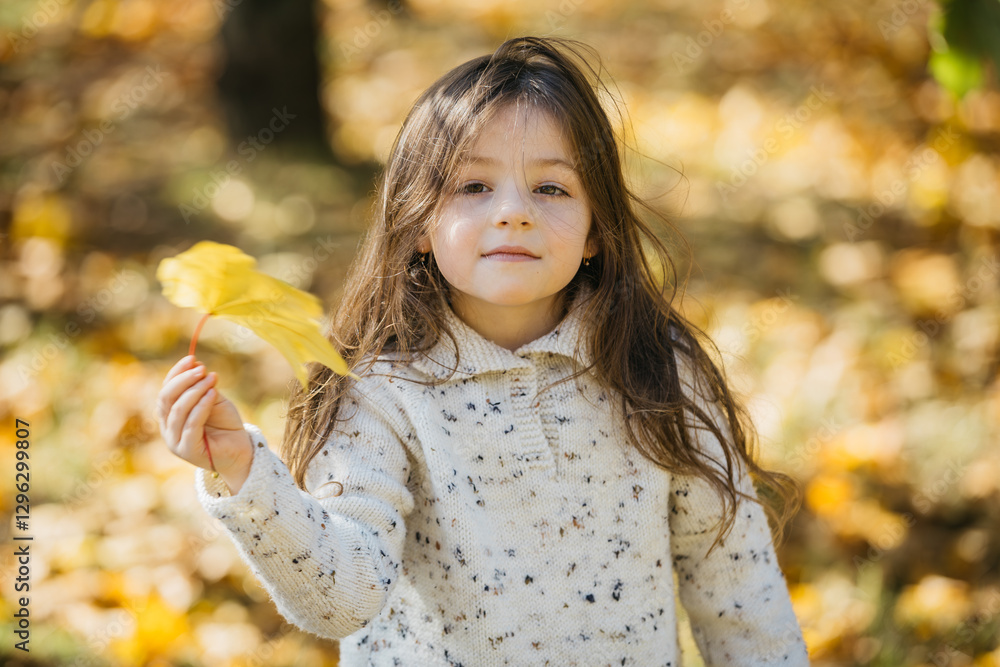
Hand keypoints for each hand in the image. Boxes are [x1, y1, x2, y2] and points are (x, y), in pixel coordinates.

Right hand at [158, 355, 253, 493]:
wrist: (240, 450)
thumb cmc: (226, 425)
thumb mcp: (214, 401)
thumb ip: (203, 388)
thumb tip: (197, 366)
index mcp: (169, 415)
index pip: (166, 390)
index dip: (176, 373)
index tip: (191, 358)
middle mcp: (168, 428)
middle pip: (166, 399)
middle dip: (183, 380)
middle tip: (201, 368)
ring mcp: (175, 441)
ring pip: (178, 410)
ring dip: (195, 390)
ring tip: (212, 378)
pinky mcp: (187, 450)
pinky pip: (191, 424)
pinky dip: (201, 406)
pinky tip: (212, 393)